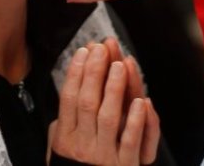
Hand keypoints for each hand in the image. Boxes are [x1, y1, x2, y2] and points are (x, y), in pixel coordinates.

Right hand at [51, 43, 159, 164]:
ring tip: (120, 64)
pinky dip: (137, 122)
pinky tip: (142, 102)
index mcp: (65, 138)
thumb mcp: (60, 145)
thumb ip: (64, 120)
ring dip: (114, 89)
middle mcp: (82, 145)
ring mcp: (103, 156)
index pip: (69, 99)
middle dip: (95, 73)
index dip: (75, 73)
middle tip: (103, 49)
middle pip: (87, 103)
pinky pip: (131, 142)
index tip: (84, 51)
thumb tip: (71, 85)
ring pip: (108, 118)